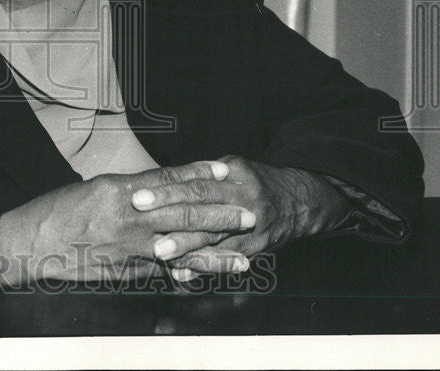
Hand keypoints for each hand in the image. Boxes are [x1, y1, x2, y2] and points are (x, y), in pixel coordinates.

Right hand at [0, 160, 254, 285]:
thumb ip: (132, 188)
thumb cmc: (61, 210)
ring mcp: (129, 248)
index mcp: (122, 190)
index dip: (200, 174)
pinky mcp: (125, 271)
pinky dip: (187, 274)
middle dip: (220, 215)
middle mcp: (130, 218)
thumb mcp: (98, 187)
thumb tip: (161, 187)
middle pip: (184, 214)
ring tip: (243, 258)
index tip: (225, 170)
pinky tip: (207, 278)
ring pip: (181, 249)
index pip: (170, 179)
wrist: (34, 242)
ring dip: (215, 254)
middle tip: (249, 214)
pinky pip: (163, 272)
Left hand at [130, 155, 351, 278]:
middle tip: (143, 223)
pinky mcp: (253, 250)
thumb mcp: (233, 167)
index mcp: (234, 176)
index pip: (195, 183)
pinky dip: (203, 266)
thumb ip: (201, 174)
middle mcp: (243, 200)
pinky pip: (225, 260)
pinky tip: (183, 271)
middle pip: (202, 209)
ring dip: (185, 246)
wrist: (299, 203)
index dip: (166, 191)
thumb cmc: (256, 182)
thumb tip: (164, 181)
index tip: (139, 197)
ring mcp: (250, 228)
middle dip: (170, 217)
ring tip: (160, 252)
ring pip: (213, 238)